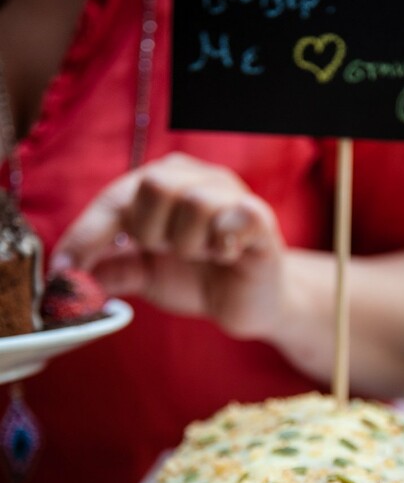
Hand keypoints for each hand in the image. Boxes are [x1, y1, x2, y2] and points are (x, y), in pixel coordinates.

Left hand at [50, 153, 284, 337]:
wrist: (250, 304)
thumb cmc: (199, 279)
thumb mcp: (145, 274)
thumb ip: (109, 269)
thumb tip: (65, 276)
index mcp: (163, 184)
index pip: (115, 197)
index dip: (88, 234)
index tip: (66, 270)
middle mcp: (197, 178)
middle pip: (154, 185)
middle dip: (150, 233)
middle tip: (166, 253)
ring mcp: (231, 195)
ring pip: (194, 203)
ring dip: (189, 245)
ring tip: (202, 257)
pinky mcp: (260, 218)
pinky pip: (235, 217)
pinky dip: (222, 243)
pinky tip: (226, 255)